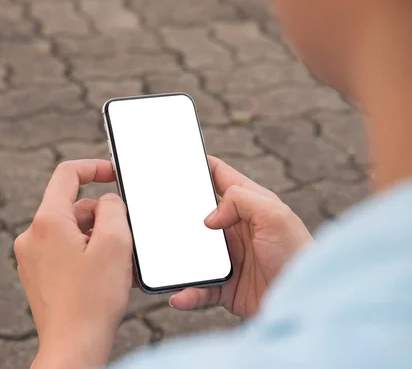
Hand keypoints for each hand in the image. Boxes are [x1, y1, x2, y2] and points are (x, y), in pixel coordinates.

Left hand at [14, 160, 132, 368]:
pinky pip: (65, 251)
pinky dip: (86, 255)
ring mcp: (32, 257)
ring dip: (97, 240)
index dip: (94, 167)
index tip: (114, 173)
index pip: (67, 174)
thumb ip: (113, 208)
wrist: (73, 347)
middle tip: (124, 241)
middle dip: (103, 218)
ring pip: (72, 231)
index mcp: (47, 222)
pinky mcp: (37, 275)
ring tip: (117, 266)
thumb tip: (108, 200)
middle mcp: (32, 236)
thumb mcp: (114, 244)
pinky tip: (104, 276)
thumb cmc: (93, 301)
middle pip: (74, 207)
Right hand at [170, 157, 312, 318]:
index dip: (199, 165)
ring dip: (177, 257)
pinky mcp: (225, 287)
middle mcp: (236, 229)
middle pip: (197, 215)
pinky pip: (198, 288)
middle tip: (156, 213)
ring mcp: (228, 258)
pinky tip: (178, 296)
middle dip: (178, 214)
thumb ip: (241, 200)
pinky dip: (186, 293)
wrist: (305, 303)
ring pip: (192, 253)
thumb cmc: (298, 255)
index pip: (219, 176)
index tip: (176, 160)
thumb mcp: (275, 215)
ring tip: (162, 263)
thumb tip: (208, 219)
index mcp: (249, 205)